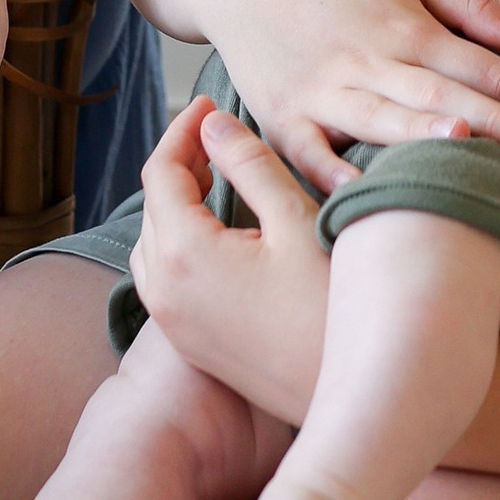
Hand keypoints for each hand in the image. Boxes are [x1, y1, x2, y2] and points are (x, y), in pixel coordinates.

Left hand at [129, 97, 333, 424]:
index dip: (181, 130)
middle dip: (180, 164)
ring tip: (215, 179)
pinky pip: (163, 278)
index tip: (209, 105)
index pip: (161, 171)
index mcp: (184, 252)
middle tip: (216, 135)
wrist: (346, 394)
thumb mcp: (296, 220)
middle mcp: (164, 290)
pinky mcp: (188, 344)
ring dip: (176, 205)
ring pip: (153, 243)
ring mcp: (173, 322)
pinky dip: (179, 243)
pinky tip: (217, 234)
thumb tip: (213, 126)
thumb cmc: (329, 306)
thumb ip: (249, 165)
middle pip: (153, 206)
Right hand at [133, 0, 499, 185]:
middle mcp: (366, 63)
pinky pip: (313, 158)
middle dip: (499, 128)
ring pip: (384, 127)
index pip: (483, 67)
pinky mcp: (282, 119)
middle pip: (444, 100)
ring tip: (474, 168)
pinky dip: (340, 180)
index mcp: (403, 27)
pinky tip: (373, 203)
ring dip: (428, 146)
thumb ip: (464, 2)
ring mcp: (321, 95)